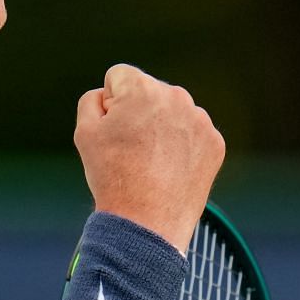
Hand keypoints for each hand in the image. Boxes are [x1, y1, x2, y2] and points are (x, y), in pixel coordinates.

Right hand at [74, 64, 224, 253]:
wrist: (148, 221)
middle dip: (139, 113)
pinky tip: (170, 169)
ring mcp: (200, 120)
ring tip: (151, 162)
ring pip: (173, 113)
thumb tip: (110, 95)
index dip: (110, 104)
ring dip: (162, 128)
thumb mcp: (85, 132)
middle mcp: (176, 97)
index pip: (119, 77)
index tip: (114, 130)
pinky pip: (192, 134)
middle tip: (132, 150)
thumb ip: (93, 99)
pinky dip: (182, 147)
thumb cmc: (113, 176)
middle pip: (149, 93)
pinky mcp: (215, 143)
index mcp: (142, 88)